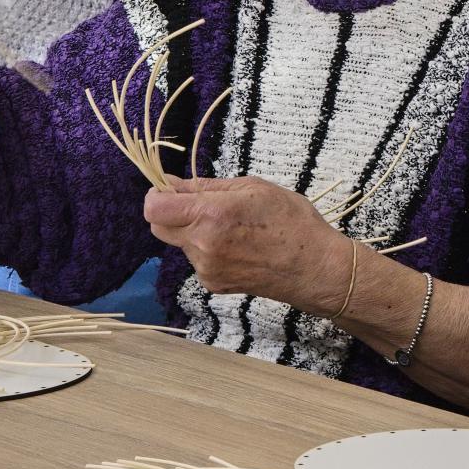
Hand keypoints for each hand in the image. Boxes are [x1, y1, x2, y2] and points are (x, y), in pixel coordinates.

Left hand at [143, 176, 347, 311]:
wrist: (313, 268)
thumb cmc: (292, 221)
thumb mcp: (253, 188)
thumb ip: (207, 186)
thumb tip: (170, 184)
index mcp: (211, 215)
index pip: (154, 208)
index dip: (156, 195)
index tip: (169, 189)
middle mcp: (202, 244)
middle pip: (158, 227)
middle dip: (170, 212)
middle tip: (199, 204)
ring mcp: (205, 268)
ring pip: (180, 243)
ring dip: (194, 231)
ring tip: (233, 227)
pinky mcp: (212, 283)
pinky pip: (197, 260)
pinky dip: (208, 249)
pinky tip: (238, 246)